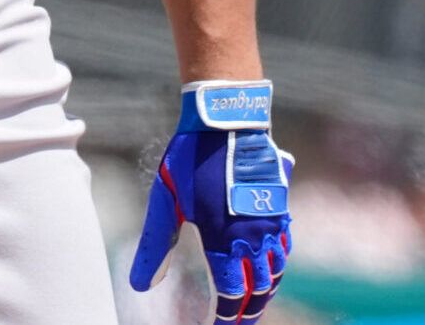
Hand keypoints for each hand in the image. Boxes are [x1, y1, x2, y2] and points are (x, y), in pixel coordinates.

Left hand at [130, 80, 294, 321]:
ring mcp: (272, 222)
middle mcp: (254, 237)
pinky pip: (285, 245)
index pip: (231, 294)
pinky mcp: (281, 205)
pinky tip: (272, 266)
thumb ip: (154, 246)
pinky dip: (279, 264)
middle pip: (259, 288)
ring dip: (266, 290)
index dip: (226, 317)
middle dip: (249, 311)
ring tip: (255, 303)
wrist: (227, 121)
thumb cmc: (190, 159)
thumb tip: (139, 285)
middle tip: (237, 322)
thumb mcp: (165, 202)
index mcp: (224, 240)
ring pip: (276, 269)